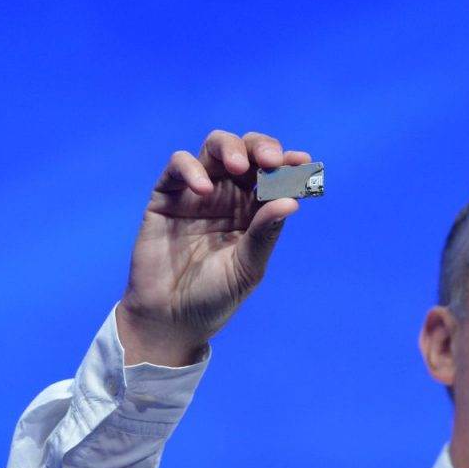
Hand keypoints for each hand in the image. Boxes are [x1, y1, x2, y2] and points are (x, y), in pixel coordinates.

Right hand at [116, 130, 311, 365]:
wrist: (170, 320)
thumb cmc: (214, 297)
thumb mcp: (247, 268)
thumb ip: (264, 234)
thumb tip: (292, 201)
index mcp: (255, 211)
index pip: (275, 176)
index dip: (288, 163)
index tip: (301, 161)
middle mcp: (229, 195)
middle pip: (248, 152)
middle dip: (262, 147)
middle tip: (271, 160)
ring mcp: (197, 192)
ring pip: (215, 148)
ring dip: (230, 148)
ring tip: (239, 166)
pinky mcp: (167, 195)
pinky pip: (178, 166)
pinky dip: (192, 168)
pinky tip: (204, 190)